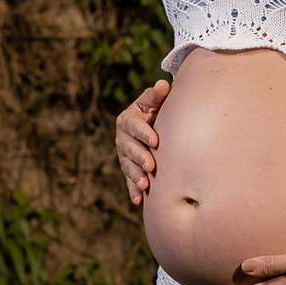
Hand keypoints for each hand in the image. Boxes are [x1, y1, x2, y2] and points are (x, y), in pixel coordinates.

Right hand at [115, 80, 169, 204]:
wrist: (151, 125)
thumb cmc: (155, 110)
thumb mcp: (154, 101)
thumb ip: (157, 95)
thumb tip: (163, 84)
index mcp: (127, 119)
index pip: (134, 126)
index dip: (144, 132)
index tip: (155, 140)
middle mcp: (122, 138)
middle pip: (129, 148)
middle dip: (140, 157)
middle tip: (151, 166)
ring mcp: (124, 155)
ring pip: (128, 166)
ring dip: (136, 175)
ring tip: (145, 184)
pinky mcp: (129, 168)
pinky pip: (129, 180)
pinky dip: (133, 190)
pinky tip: (138, 200)